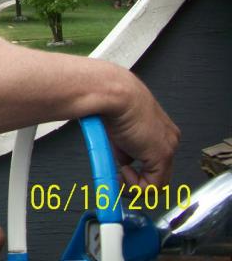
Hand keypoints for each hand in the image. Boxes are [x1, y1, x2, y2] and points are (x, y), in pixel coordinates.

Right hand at [102, 72, 179, 188]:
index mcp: (159, 128)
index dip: (135, 169)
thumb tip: (117, 159)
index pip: (153, 159)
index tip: (120, 171)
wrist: (114, 93)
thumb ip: (121, 145)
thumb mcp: (116, 127)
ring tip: (118, 172)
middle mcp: (168, 138)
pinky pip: (152, 187)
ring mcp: (168, 147)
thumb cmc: (112, 100)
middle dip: (135, 179)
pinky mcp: (162, 155)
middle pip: (157, 172)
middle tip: (117, 177)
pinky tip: (123, 170)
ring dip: (132, 183)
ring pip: (156, 182)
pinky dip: (133, 186)